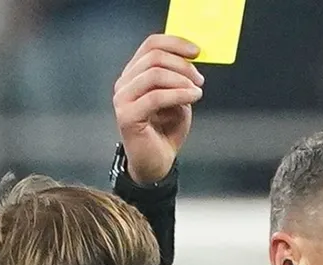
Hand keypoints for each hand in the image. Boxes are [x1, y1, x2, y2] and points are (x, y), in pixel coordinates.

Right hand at [112, 34, 204, 181]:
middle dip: (182, 65)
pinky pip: (156, 97)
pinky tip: (193, 97)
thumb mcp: (178, 97)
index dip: (175, 43)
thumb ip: (179, 78)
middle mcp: (124, 83)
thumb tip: (192, 59)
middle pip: (154, 57)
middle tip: (200, 79)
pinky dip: (179, 94)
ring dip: (182, 80)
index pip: (151, 45)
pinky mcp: (127, 116)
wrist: (157, 162)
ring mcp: (122, 99)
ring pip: (154, 74)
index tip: (197, 51)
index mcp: (135, 74)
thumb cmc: (166, 130)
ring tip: (197, 91)